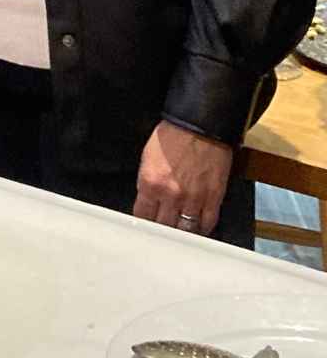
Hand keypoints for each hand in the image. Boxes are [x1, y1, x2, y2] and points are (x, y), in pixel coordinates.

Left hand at [133, 120, 233, 235]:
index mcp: (151, 184)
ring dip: (182, 231)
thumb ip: (147, 184)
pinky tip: (198, 227)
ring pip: (186, 229)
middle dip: (162, 228)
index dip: (144, 222)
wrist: (199, 126)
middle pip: (164, 226)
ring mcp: (194, 198)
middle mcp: (171, 195)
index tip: (146, 224)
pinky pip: (208, 222)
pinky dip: (203, 228)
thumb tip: (148, 202)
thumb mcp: (147, 159)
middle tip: (163, 228)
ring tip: (180, 230)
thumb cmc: (173, 137)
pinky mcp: (214, 197)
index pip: (142, 216)